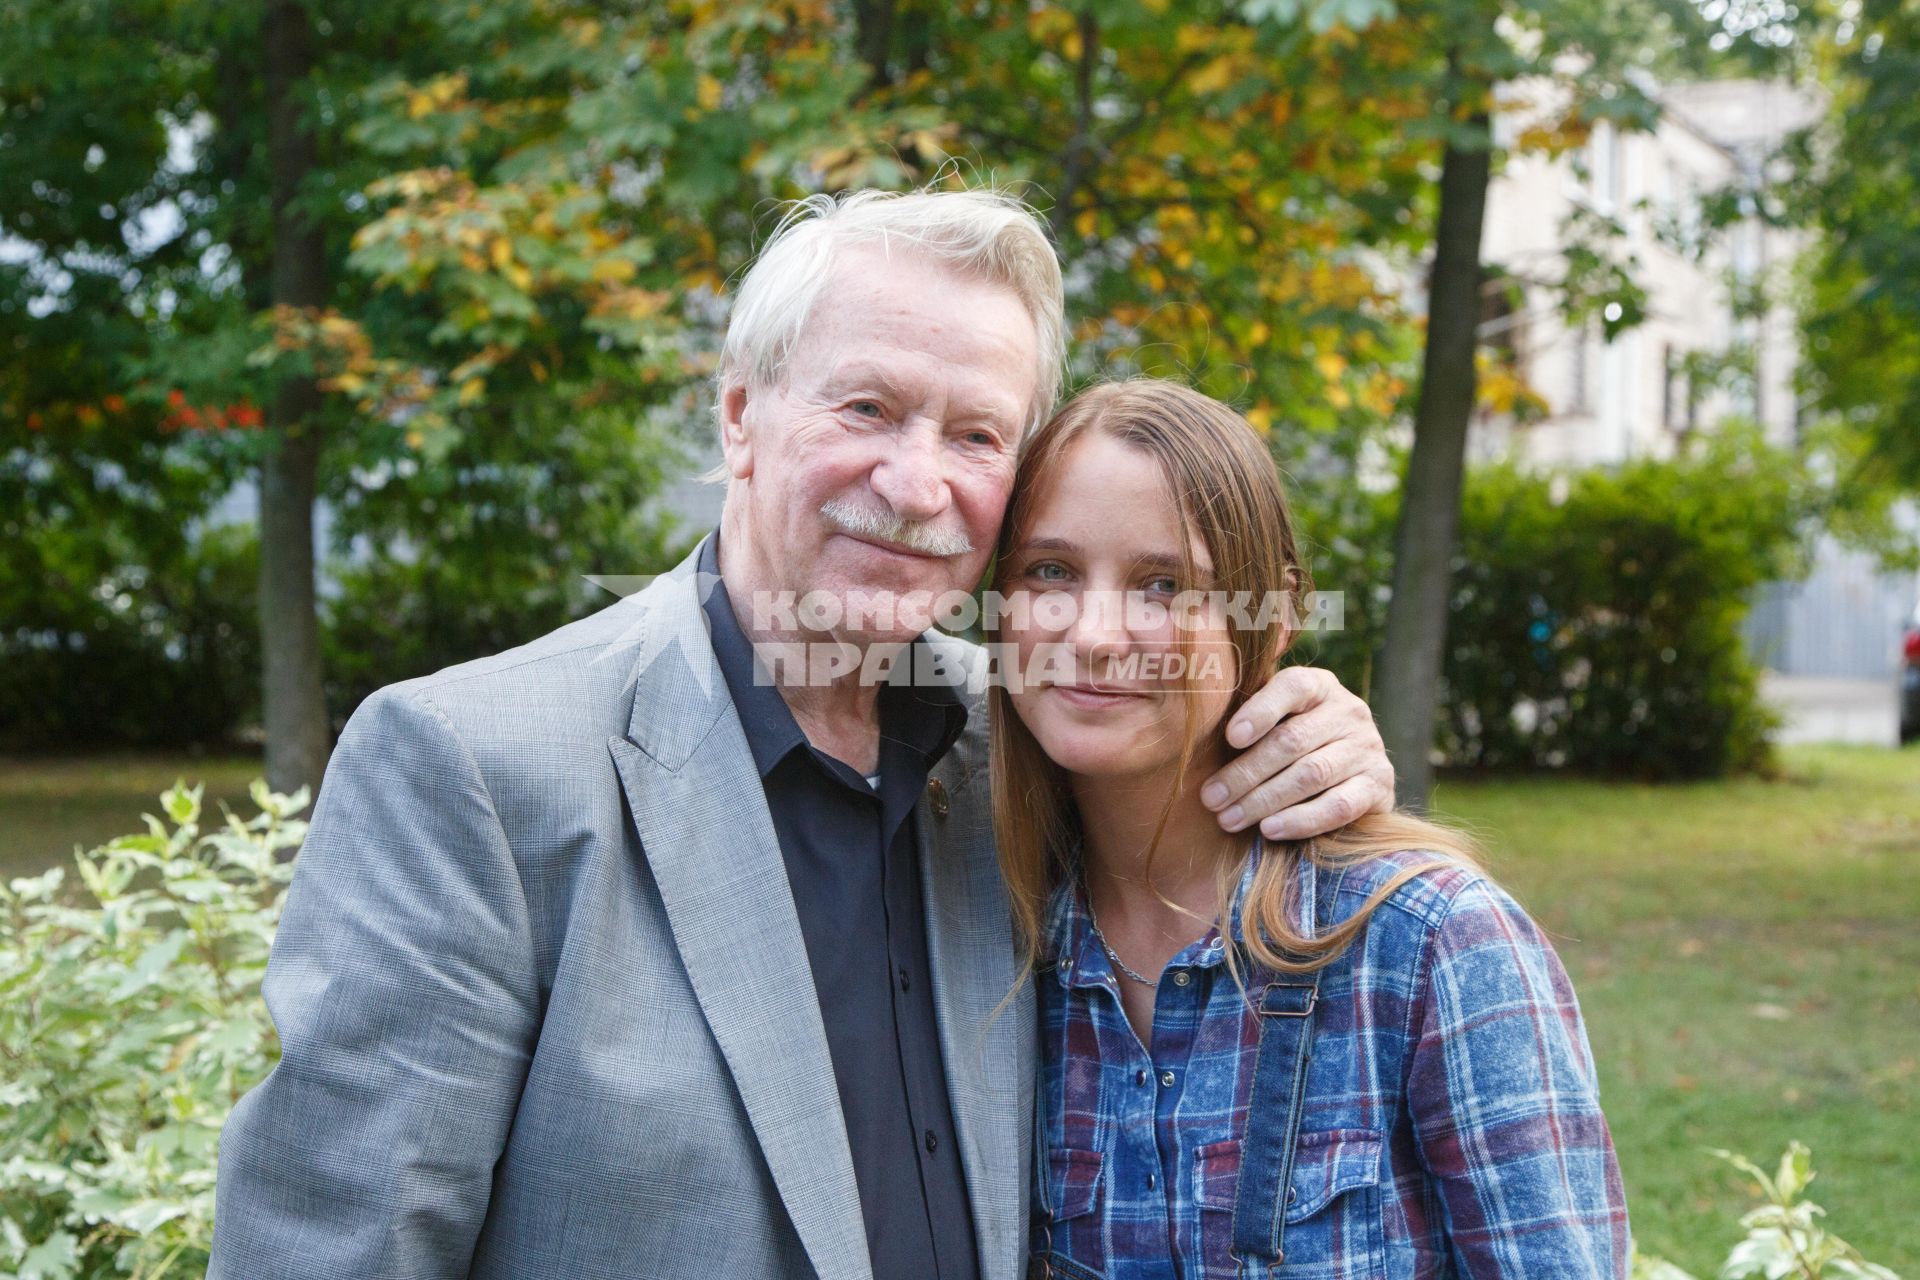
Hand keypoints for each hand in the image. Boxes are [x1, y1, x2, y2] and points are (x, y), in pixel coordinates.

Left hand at [1199, 666, 1393, 840]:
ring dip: (1263, 800)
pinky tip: (1269, 829)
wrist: (1354, 778)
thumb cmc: (1293, 744)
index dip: (1260, 710)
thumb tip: (1193, 723)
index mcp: (1319, 686)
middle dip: (1245, 772)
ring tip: (1228, 819)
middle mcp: (1349, 711)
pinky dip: (1301, 820)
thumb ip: (1245, 715)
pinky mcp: (1379, 786)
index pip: (1292, 687)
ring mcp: (1368, 748)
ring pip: (1310, 774)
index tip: (1230, 737)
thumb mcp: (1275, 720)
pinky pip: (1338, 806)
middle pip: (1292, 740)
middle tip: (1210, 798)